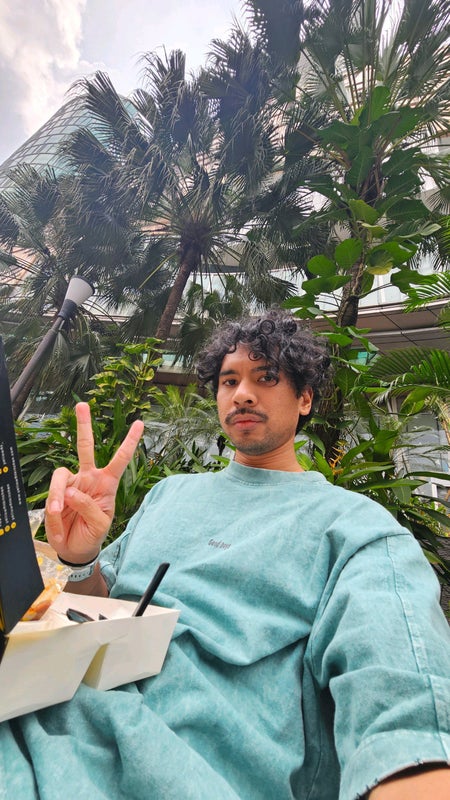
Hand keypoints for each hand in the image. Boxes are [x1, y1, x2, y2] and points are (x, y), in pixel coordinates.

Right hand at [45, 402, 143, 562]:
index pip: (121, 459)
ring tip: (58, 511)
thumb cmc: (92, 534)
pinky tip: (56, 514)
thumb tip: (70, 491)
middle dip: (83, 425)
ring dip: (57, 493)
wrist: (75, 548)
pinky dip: (53, 503)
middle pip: (85, 446)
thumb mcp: (100, 525)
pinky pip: (52, 491)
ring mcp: (71, 483)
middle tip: (82, 405)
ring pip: (61, 474)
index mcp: (107, 483)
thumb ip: (89, 507)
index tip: (140, 423)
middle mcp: (89, 478)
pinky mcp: (56, 492)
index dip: (130, 442)